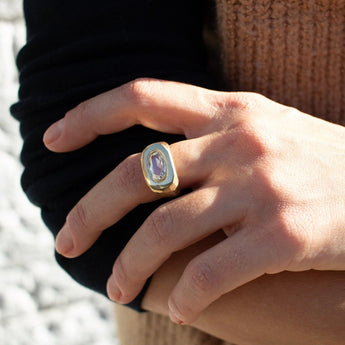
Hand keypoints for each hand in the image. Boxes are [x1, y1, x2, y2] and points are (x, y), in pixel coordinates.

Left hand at [43, 78, 344, 323]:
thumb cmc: (319, 161)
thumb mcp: (262, 132)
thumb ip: (209, 139)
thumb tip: (153, 166)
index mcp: (230, 112)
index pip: (141, 97)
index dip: (90, 115)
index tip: (53, 138)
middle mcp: (239, 143)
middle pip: (136, 174)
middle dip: (89, 209)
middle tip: (65, 240)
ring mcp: (262, 188)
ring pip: (164, 229)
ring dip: (129, 265)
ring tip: (116, 288)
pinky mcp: (285, 235)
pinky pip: (210, 271)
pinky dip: (185, 295)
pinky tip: (178, 309)